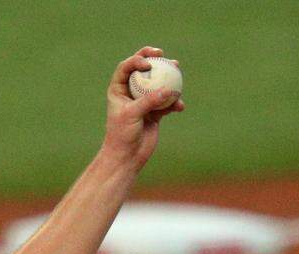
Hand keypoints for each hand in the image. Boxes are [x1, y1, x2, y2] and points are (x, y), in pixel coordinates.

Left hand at [100, 46, 184, 169]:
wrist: (127, 156)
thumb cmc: (122, 134)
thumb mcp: (132, 115)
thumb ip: (149, 101)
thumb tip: (170, 89)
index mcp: (118, 90)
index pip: (126, 68)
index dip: (136, 60)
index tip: (148, 63)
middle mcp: (130, 93)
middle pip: (142, 70)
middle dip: (152, 59)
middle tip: (162, 54)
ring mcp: (144, 101)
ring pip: (158, 83)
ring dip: (168, 76)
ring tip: (177, 69)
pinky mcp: (155, 112)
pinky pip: (168, 102)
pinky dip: (174, 103)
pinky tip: (180, 107)